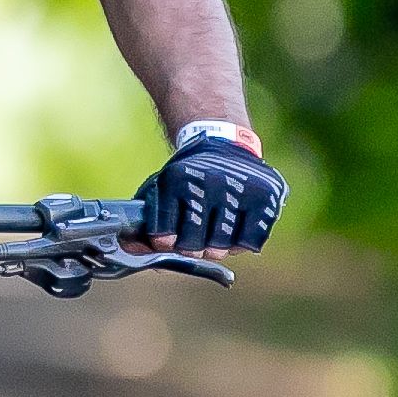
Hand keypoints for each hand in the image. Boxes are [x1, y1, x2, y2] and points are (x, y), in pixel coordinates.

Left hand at [132, 124, 283, 254]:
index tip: (168, 241)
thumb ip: (145, 220)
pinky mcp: (266, 197)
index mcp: (178, 179)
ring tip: (215, 234)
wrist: (225, 146)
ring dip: (217, 247)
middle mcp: (210, 182)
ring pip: (222, 247)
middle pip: (194, 245)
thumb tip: (131, 250)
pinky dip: (241, 244)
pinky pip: (250, 243)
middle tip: (195, 241)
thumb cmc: (189, 177)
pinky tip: (235, 230)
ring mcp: (240, 189)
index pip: (165, 233)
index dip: (165, 243)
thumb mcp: (161, 188)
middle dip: (192, 249)